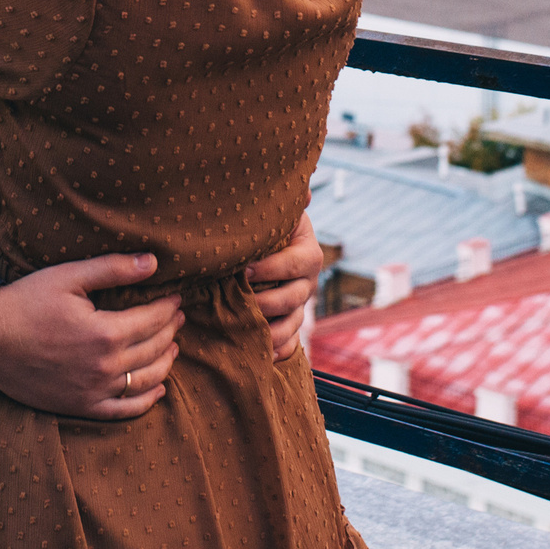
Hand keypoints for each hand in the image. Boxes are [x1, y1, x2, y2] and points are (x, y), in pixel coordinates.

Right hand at [0, 253, 183, 419]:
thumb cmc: (26, 302)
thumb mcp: (69, 277)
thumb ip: (113, 269)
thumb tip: (153, 263)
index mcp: (105, 332)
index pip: (152, 320)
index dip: (168, 308)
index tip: (177, 299)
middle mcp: (104, 367)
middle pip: (153, 349)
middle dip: (170, 331)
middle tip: (178, 318)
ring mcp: (93, 391)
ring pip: (145, 381)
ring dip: (165, 364)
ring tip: (173, 348)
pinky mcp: (80, 406)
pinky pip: (123, 410)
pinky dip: (145, 401)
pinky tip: (157, 390)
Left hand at [245, 212, 322, 359]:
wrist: (267, 243)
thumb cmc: (269, 225)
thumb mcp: (278, 213)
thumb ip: (288, 203)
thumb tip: (306, 192)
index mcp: (309, 254)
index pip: (296, 264)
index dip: (271, 268)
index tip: (244, 269)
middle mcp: (308, 282)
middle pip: (294, 298)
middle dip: (267, 302)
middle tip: (241, 301)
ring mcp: (300, 305)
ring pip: (293, 325)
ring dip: (272, 332)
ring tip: (249, 334)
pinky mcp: (291, 322)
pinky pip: (292, 343)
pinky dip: (279, 351)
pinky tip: (263, 356)